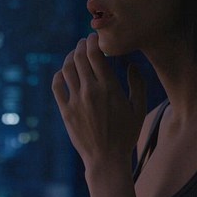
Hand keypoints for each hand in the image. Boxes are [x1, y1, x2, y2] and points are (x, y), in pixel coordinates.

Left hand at [52, 33, 145, 168]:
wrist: (106, 159)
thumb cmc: (126, 134)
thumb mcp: (138, 109)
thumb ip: (138, 84)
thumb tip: (132, 65)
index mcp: (109, 88)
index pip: (96, 54)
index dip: (94, 41)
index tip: (96, 38)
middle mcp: (90, 91)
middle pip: (80, 57)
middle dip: (81, 45)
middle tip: (85, 42)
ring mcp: (75, 101)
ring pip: (67, 69)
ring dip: (70, 57)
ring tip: (75, 54)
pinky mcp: (65, 111)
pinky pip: (57, 86)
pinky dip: (59, 75)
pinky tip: (64, 73)